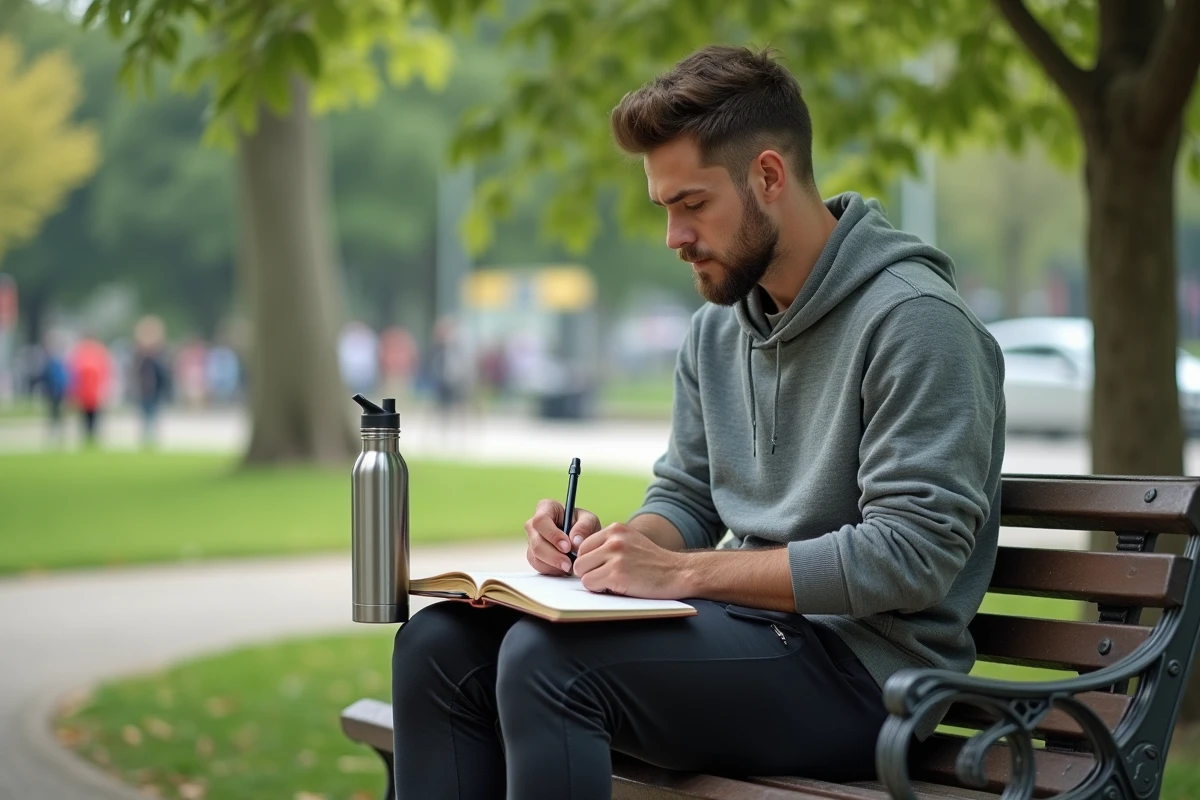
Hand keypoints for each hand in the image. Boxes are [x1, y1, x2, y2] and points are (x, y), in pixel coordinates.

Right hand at [524, 499, 600, 575]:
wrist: (582, 540)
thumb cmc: (584, 526)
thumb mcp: (590, 521)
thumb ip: (584, 527)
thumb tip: (574, 541)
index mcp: (546, 508)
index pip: (541, 520)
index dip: (552, 535)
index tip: (567, 547)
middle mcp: (534, 524)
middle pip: (536, 542)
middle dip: (553, 555)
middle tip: (569, 563)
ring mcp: (531, 541)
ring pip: (535, 556)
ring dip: (553, 565)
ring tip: (569, 566)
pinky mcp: (533, 556)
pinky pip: (538, 566)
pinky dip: (552, 570)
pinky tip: (564, 568)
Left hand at [572, 523, 689, 597]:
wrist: (677, 573)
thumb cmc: (653, 562)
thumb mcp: (631, 541)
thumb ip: (608, 544)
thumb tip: (581, 557)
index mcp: (616, 529)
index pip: (583, 545)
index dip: (590, 561)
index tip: (601, 568)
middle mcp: (614, 539)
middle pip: (579, 559)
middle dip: (589, 571)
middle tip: (606, 577)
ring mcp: (615, 556)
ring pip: (582, 572)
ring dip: (594, 581)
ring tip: (613, 582)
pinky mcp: (616, 573)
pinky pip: (590, 584)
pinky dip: (599, 589)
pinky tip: (617, 587)